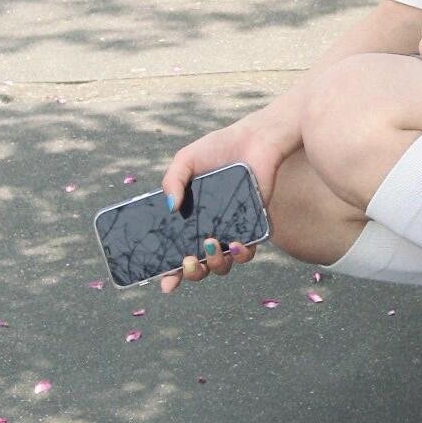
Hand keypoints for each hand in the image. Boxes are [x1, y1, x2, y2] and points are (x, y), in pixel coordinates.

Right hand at [157, 115, 288, 294]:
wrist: (256, 140)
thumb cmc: (220, 148)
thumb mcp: (186, 160)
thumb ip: (172, 180)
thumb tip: (170, 207)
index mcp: (189, 218)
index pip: (175, 252)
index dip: (169, 272)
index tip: (165, 283)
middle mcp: (208, 229)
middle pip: (198, 266)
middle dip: (191, 272)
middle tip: (188, 261)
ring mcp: (230, 231)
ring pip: (222, 264)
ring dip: (214, 264)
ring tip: (210, 245)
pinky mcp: (253, 227)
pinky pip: (247, 252)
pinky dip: (240, 253)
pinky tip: (234, 243)